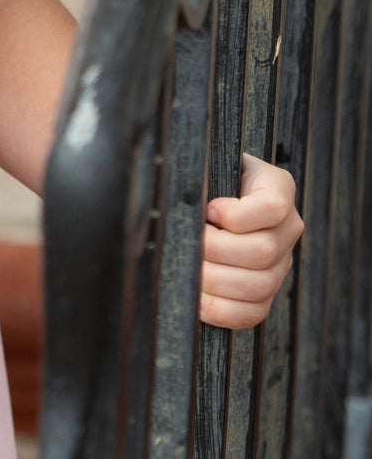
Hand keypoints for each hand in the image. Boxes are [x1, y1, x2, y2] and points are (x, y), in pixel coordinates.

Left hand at [199, 151, 302, 327]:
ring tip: (189, 269)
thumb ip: (203, 174)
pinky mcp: (268, 291)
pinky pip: (254, 312)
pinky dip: (223, 310)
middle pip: (263, 251)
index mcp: (277, 187)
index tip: (208, 209)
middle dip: (217, 250)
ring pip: (260, 285)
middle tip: (188, 244)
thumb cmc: (207, 174)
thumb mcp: (209, 163)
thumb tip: (187, 202)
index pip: (273, 207)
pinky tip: (199, 301)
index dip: (237, 215)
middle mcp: (288, 227)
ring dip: (216, 280)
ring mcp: (281, 261)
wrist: (211, 192)